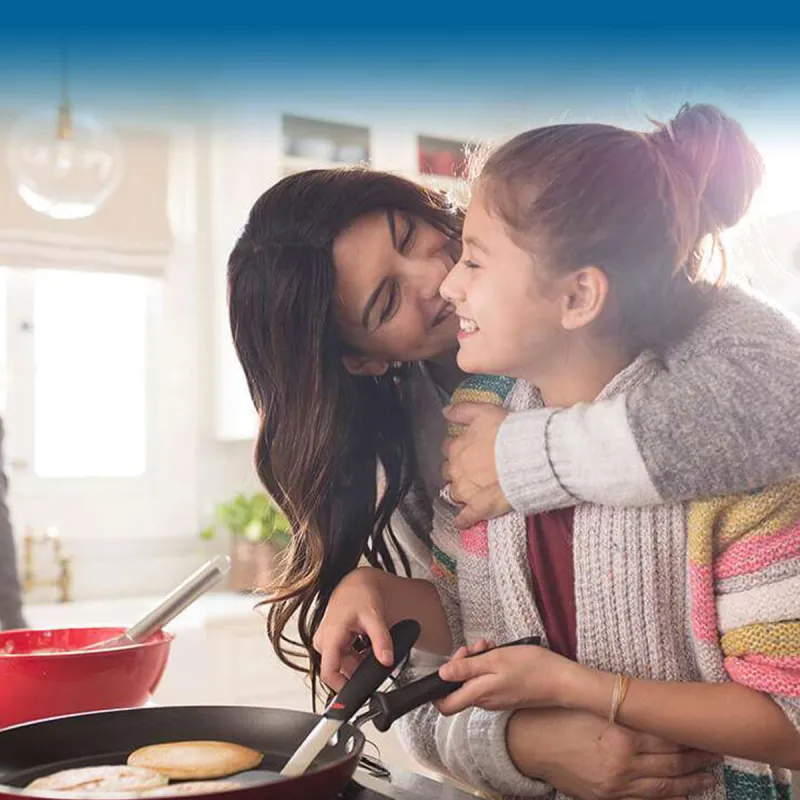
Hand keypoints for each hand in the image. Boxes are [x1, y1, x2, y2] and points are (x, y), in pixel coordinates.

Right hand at [313, 567, 394, 691]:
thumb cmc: (360, 596)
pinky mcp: (329, 643)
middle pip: (340, 670)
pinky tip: (363, 644)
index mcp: (330, 636)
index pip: (328, 673)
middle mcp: (323, 641)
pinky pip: (343, 658)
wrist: (355, 585)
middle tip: (373, 655)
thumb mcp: (374, 617)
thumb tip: (386, 661)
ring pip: (343, 665)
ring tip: (369, 645)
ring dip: (358, 661)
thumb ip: (381, 640)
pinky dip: (355, 656)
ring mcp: (325, 642)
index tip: (357, 692)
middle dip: (358, 668)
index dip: (342, 688)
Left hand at [435, 644, 581, 714]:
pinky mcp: (507, 694)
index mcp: (479, 695)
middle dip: (464, 662)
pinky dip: (490, 665)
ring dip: (478, 660)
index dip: (438, 688)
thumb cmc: (531, 669)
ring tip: (490, 646)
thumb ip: (467, 669)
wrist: (562, 681)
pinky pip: (489, 680)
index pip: (445, 705)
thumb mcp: (495, 660)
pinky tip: (500, 652)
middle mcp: (485, 701)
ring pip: (475, 680)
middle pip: (460, 686)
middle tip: (476, 647)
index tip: (448, 665)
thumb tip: (442, 674)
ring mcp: (497, 699)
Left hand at [441, 403, 510, 528]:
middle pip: (449, 471)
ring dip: (459, 491)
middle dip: (456, 470)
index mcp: (456, 447)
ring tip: (469, 491)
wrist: (527, 456)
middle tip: (470, 469)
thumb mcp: (483, 411)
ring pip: (454, 493)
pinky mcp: (479, 508)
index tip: (466, 448)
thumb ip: (461, 411)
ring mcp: (466, 491)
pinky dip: (462, 520)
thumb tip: (444, 411)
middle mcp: (456, 470)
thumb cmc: (507, 432)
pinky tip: (460, 522)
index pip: (448, 448)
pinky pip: (465, 518)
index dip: (457, 448)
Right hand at [508, 708, 720, 799]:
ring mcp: (617, 785)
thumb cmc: (558, 717)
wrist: (528, 745)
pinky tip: (681, 793)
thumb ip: (622, 708)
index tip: (707, 730)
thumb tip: (651, 704)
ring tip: (711, 776)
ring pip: (664, 786)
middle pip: (672, 763)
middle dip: (698, 759)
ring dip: (691, 782)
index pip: (667, 737)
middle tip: (718, 751)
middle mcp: (623, 763)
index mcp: (620, 735)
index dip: (690, 736)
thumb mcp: (591, 705)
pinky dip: (667, 797)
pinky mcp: (608, 798)